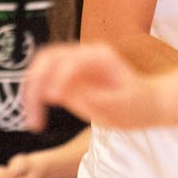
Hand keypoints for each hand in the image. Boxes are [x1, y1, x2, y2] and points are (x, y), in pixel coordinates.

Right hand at [22, 42, 164, 130]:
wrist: (146, 105)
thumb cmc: (139, 104)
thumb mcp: (125, 105)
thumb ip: (97, 98)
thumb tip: (63, 94)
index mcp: (100, 56)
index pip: (70, 59)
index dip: (59, 77)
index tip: (55, 99)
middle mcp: (83, 56)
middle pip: (48, 58)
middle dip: (36, 83)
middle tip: (35, 113)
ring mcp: (73, 67)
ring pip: (40, 69)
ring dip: (30, 93)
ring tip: (33, 121)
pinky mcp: (67, 81)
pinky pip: (43, 83)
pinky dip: (35, 99)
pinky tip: (37, 119)